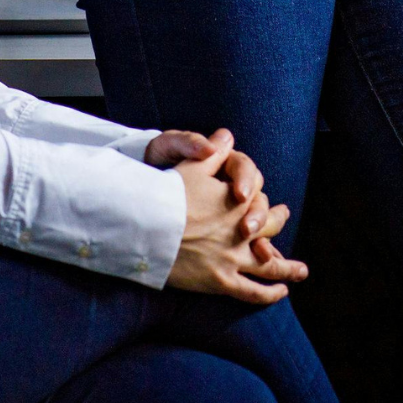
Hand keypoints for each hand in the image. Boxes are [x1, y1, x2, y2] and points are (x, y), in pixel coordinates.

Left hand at [144, 128, 271, 241]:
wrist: (140, 188)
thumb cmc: (157, 161)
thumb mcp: (168, 147)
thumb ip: (189, 142)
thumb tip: (210, 147)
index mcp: (223, 163)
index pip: (244, 168)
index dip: (246, 180)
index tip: (240, 195)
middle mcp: (233, 186)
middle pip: (257, 197)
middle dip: (257, 213)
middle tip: (247, 229)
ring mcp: (232, 210)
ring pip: (258, 220)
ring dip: (262, 234)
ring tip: (259, 251)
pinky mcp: (227, 230)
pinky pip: (248, 240)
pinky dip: (256, 250)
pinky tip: (259, 260)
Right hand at [164, 128, 307, 304]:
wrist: (148, 226)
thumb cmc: (168, 193)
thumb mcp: (192, 165)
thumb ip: (213, 151)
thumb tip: (227, 135)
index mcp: (239, 200)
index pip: (258, 193)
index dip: (259, 193)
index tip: (263, 195)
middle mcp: (242, 230)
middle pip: (269, 226)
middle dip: (277, 221)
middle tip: (284, 217)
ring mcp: (234, 257)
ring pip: (269, 265)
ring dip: (289, 268)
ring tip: (302, 271)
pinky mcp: (221, 280)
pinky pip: (252, 291)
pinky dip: (269, 294)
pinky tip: (281, 293)